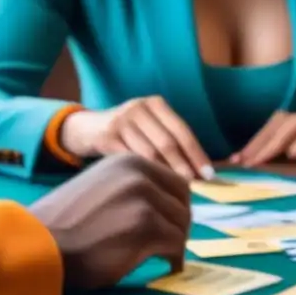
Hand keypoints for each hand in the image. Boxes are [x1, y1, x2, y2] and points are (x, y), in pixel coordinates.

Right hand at [30, 153, 190, 292]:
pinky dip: (173, 259)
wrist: (39, 244)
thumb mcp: (102, 188)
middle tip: (172, 246)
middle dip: (180, 225)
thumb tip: (167, 205)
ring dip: (175, 244)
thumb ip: (132, 189)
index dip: (177, 206)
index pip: (175, 181)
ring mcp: (143, 199)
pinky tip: (166, 268)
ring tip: (165, 258)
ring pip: (181, 224)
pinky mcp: (145, 227)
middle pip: (183, 202)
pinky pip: (175, 245)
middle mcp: (139, 174)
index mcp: (129, 162)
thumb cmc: (65, 224)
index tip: (172, 225)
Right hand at [60, 96, 213, 180]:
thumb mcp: (149, 126)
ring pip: (148, 153)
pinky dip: (143, 174)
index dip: (196, 153)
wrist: (86, 128)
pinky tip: (151, 187)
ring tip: (175, 190)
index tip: (209, 174)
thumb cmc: (128, 132)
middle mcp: (139, 108)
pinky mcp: (106, 137)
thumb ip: (170, 140)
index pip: (182, 130)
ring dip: (164, 174)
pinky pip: (129, 160)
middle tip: (194, 187)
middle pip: (167, 142)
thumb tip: (201, 170)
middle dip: (183, 167)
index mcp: (155, 104)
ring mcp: (121, 121)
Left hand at [231, 111, 295, 166]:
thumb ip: (252, 154)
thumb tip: (233, 160)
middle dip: (276, 143)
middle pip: (293, 122)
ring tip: (292, 155)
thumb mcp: (266, 152)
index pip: (269, 130)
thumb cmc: (283, 153)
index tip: (245, 164)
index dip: (255, 146)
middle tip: (263, 161)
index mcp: (282, 119)